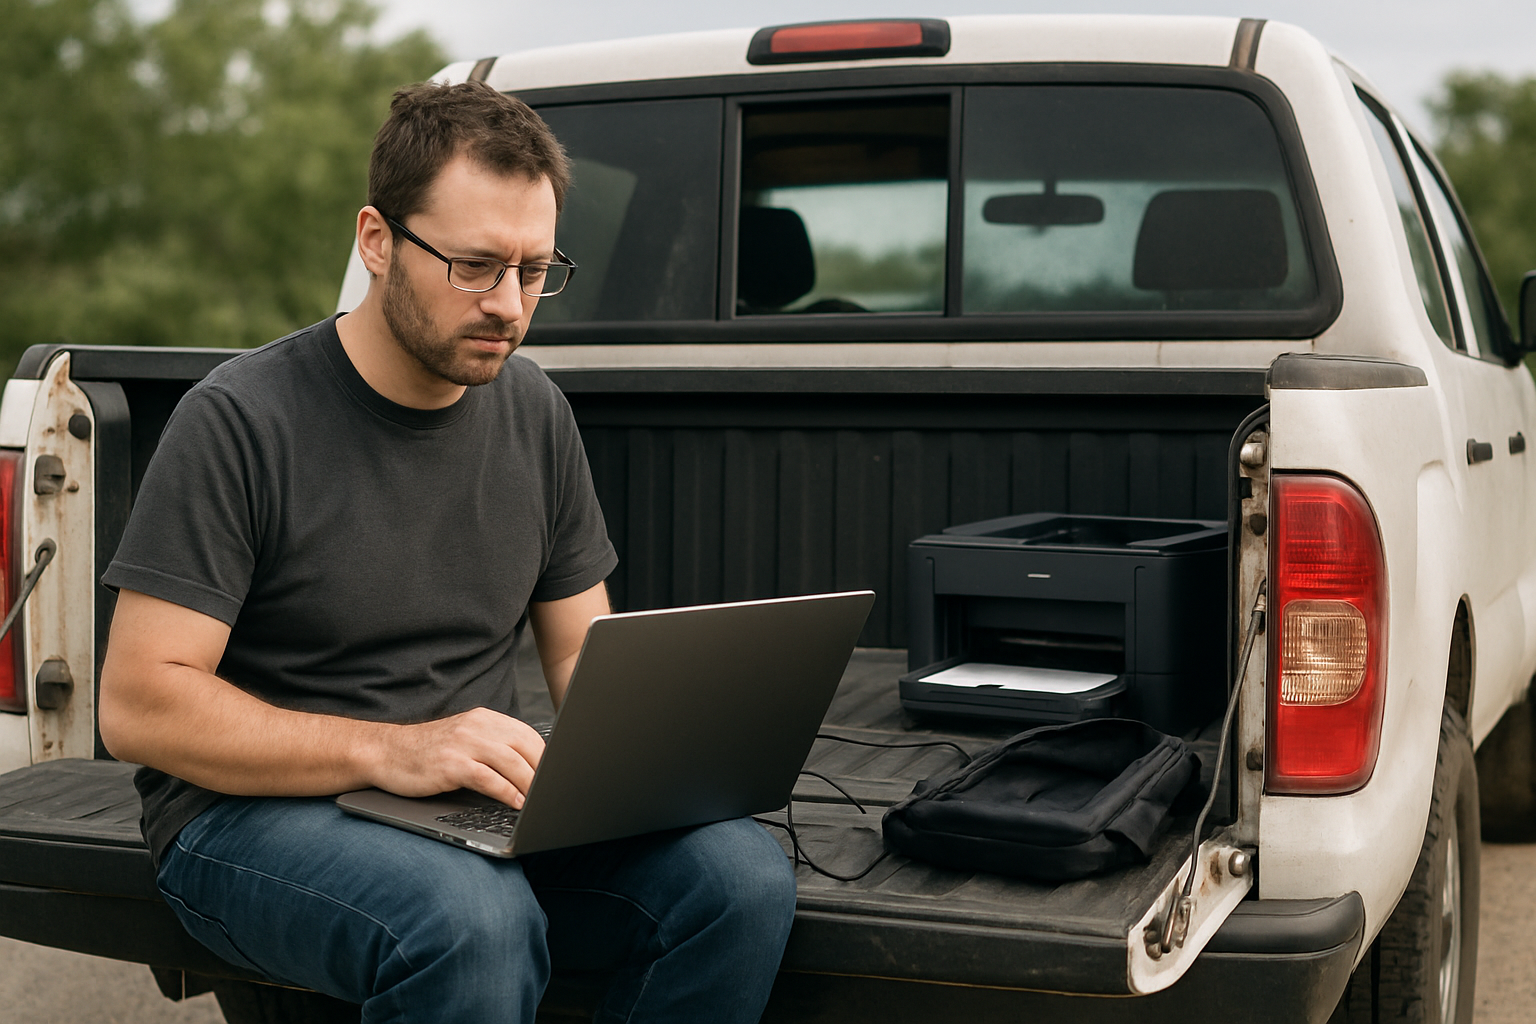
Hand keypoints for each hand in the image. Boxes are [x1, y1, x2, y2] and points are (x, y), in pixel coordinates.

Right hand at [370, 708, 543, 807]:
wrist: (386, 752)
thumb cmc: (429, 752)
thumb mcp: (465, 741)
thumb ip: (494, 747)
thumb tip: (530, 768)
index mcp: (484, 719)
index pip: (527, 735)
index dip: (546, 756)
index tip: (557, 775)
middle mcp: (477, 726)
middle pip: (525, 746)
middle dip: (543, 771)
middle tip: (554, 791)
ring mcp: (463, 744)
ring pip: (511, 762)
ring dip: (530, 783)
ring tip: (540, 801)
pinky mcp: (450, 764)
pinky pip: (488, 778)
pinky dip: (507, 792)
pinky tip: (516, 803)